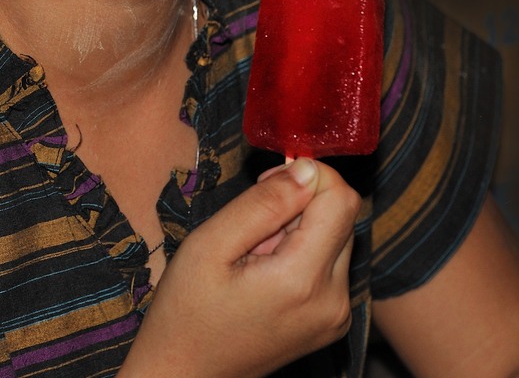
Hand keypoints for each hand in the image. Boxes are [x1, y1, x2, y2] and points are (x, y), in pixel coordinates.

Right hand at [119, 158, 360, 377]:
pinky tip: (266, 270)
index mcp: (304, 281)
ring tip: (256, 252)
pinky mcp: (332, 322)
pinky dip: (302, 252)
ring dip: (301, 228)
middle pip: (342, 217)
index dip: (307, 176)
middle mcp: (334, 301)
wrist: (185, 372)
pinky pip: (330, 263)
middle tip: (252, 225)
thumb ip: (263, 203)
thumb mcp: (210, 244)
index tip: (267, 184)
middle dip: (301, 204)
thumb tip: (308, 169)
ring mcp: (336, 316)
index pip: (341, 199)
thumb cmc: (187, 310)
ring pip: (337, 236)